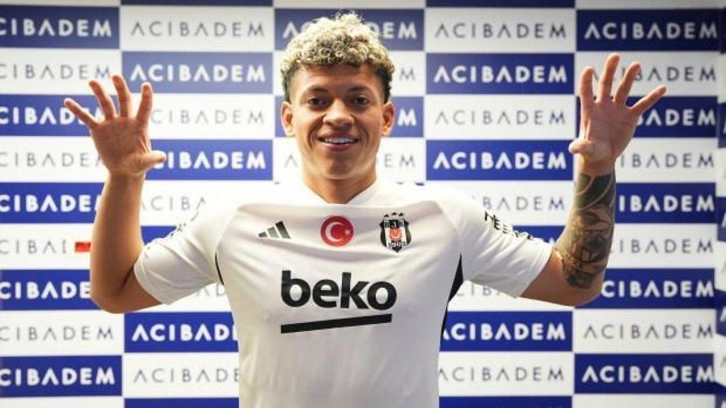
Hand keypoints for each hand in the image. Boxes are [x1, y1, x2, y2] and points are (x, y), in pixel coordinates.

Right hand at [64, 75, 165, 177]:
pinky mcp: (97, 130)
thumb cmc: (138, 164)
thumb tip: (163, 157)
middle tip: (115, 76)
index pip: (144, 108)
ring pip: (105, 104)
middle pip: (123, 100)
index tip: (146, 84)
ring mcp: (111, 123)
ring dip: (99, 92)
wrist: (123, 170)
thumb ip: (153, 159)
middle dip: (120, 88)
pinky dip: (77, 110)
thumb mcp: (145, 163)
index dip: (146, 97)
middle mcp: (125, 120)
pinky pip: (86, 118)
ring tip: (92, 81)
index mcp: (139, 125)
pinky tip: (67, 101)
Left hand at [572, 53, 666, 172]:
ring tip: (636, 64)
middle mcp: (603, 106)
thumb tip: (573, 148)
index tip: (588, 69)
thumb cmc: (591, 152)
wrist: (603, 156)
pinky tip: (662, 88)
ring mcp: (617, 109)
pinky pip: (643, 104)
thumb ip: (581, 146)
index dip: (586, 81)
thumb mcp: (587, 149)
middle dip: (610, 70)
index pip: (586, 92)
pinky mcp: (630, 116)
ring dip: (630, 77)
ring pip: (624, 89)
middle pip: (606, 84)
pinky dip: (652, 97)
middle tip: (615, 56)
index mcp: (590, 111)